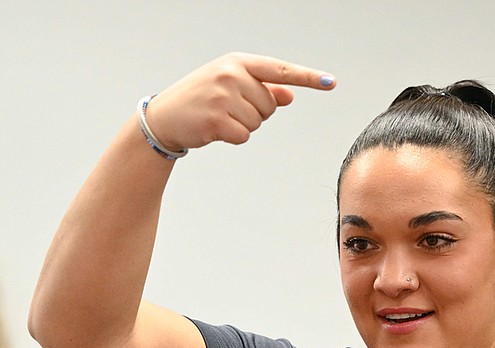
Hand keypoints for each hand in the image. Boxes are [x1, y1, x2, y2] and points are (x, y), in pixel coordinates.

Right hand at [145, 52, 334, 151]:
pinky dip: (233, 137)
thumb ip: (261, 88)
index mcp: (237, 62)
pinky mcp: (216, 120)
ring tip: (219, 117)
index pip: (279, 70)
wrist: (164, 117)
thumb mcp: (229, 85)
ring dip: (243, 126)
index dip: (307, 77)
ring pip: (258, 122)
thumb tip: (288, 95)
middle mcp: (231, 75)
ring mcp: (222, 96)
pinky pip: (244, 136)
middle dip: (256, 113)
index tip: (330, 82)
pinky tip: (215, 130)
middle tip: (229, 109)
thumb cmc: (199, 98)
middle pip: (270, 105)